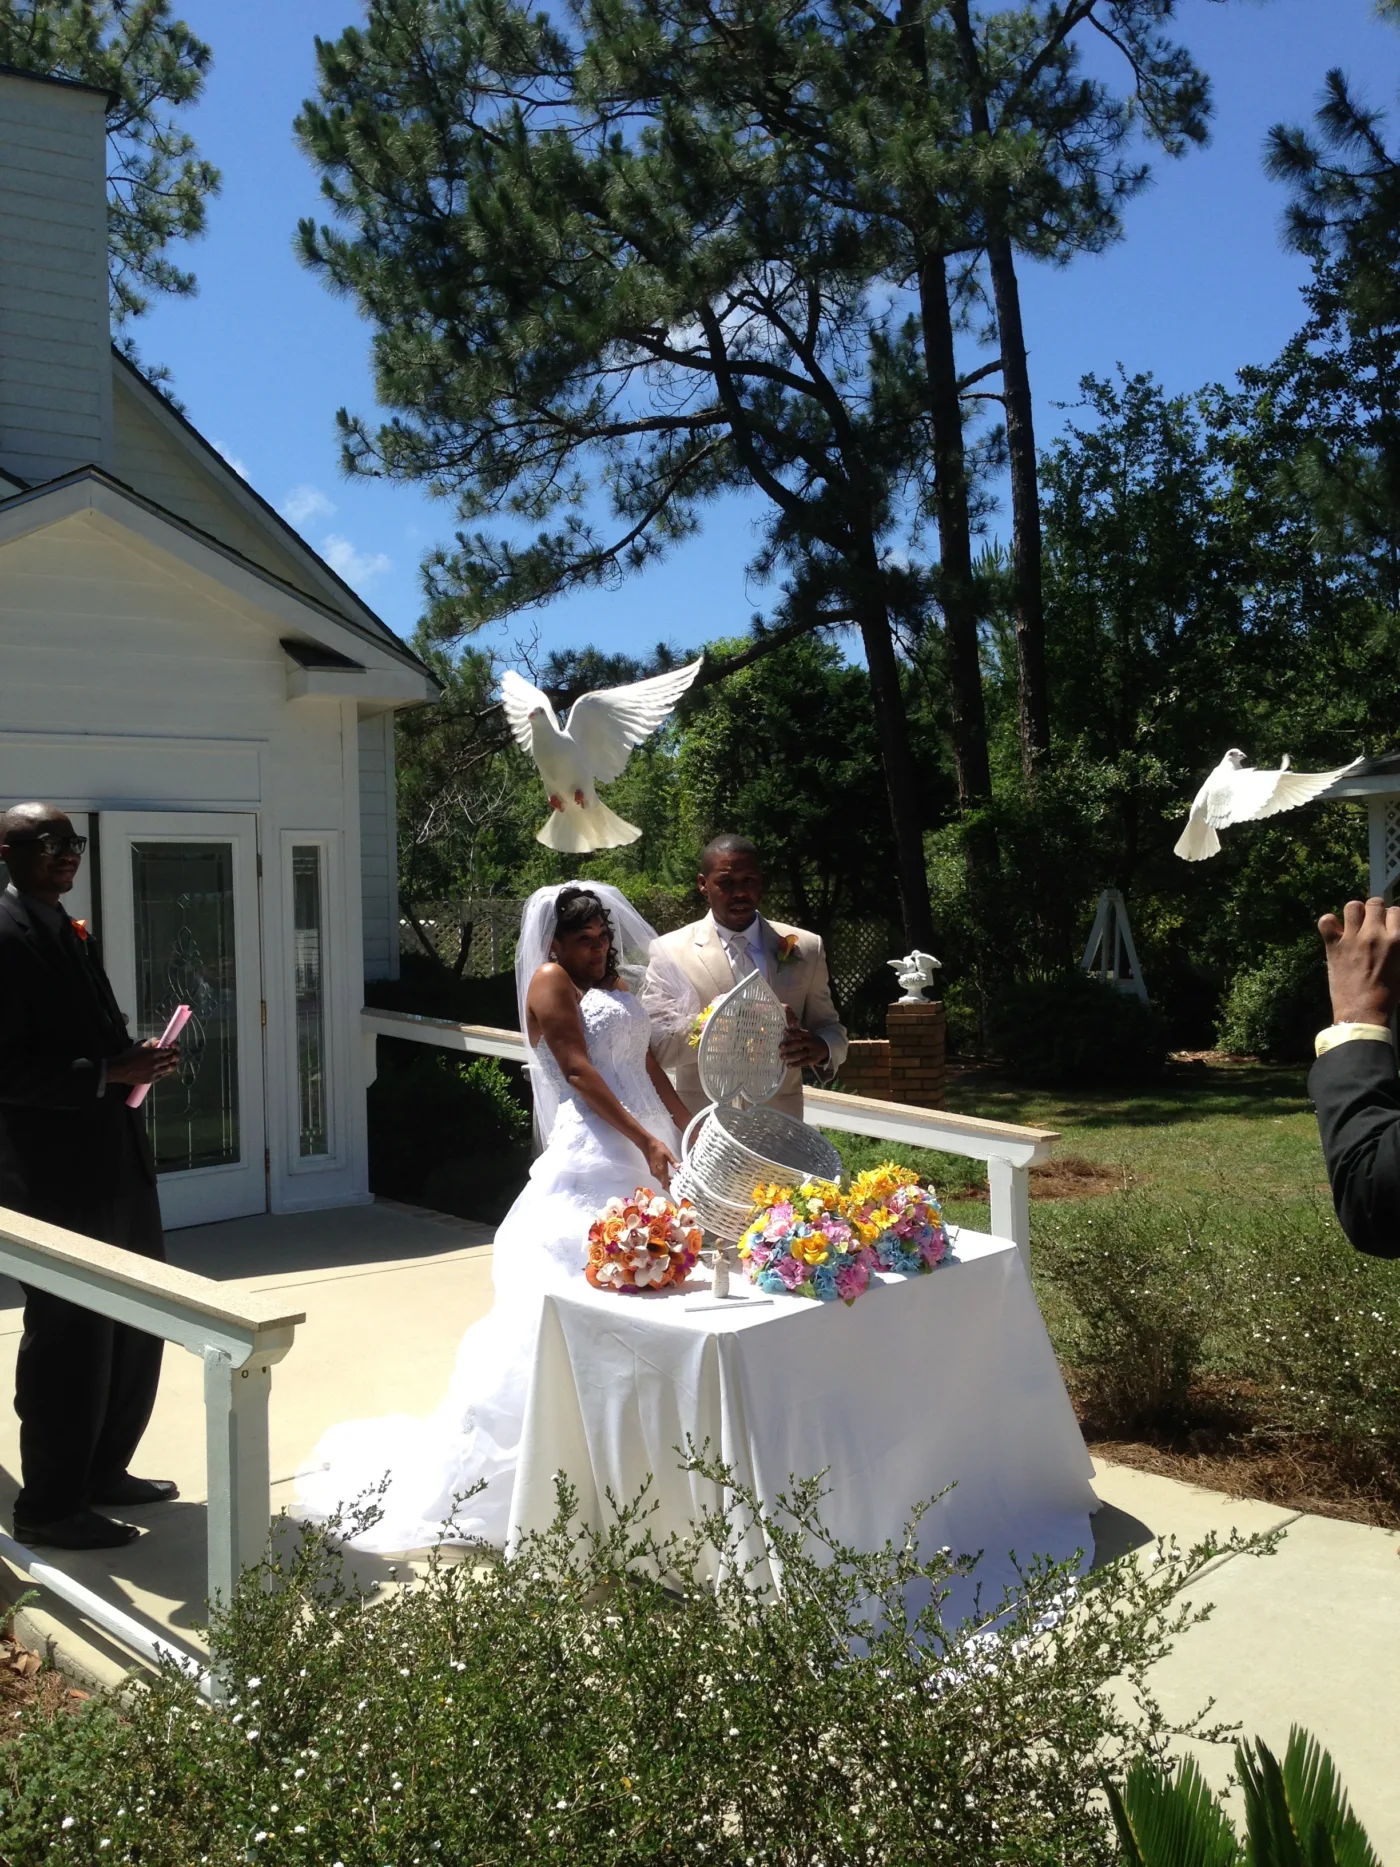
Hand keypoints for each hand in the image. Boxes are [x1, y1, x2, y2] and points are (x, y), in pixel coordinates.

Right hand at [106, 1041, 179, 1086]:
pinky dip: (165, 1072)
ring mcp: (155, 1072)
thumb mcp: (139, 1046)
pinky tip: (163, 1070)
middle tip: (174, 1055)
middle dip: (174, 1056)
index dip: (172, 1049)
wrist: (119, 1070)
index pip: (169, 1050)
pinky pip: (163, 1076)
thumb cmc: (128, 1056)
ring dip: (171, 1064)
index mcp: (153, 1053)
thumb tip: (160, 1042)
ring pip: (170, 1068)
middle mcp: (156, 1063)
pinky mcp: (152, 1079)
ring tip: (170, 1063)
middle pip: (172, 1059)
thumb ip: (151, 1043)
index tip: (172, 1048)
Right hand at [642, 1134, 678, 1188]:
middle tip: (680, 1188)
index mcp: (660, 1171)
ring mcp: (654, 1172)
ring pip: (661, 1181)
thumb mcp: (667, 1153)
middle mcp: (656, 1174)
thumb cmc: (657, 1148)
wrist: (646, 1144)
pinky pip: (660, 1177)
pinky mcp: (653, 1170)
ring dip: (668, 1183)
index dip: (670, 1190)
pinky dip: (665, 1179)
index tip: (676, 1193)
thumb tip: (679, 1168)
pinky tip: (671, 1178)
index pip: (665, 1184)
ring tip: (677, 1183)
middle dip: (670, 1187)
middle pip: (663, 1184)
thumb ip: (673, 1161)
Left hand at [779, 1010, 828, 1068]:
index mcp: (810, 1037)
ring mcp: (812, 1053)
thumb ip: (798, 1033)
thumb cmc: (814, 1041)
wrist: (828, 1048)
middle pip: (800, 1044)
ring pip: (801, 1054)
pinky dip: (795, 1064)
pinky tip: (788, 1065)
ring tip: (782, 1057)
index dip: (793, 1033)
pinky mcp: (813, 1060)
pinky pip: (803, 1062)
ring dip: (791, 1055)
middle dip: (790, 1045)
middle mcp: (811, 1044)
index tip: (784, 1032)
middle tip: (780, 1047)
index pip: (801, 1034)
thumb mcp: (809, 1035)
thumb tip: (786, 1031)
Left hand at [1318, 897, 1399, 1025]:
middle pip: (1374, 903)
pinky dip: (1328, 923)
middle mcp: (1375, 934)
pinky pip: (1326, 921)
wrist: (1363, 1012)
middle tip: (1371, 924)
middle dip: (1374, 911)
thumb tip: (1393, 937)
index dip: (1390, 918)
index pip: (1395, 911)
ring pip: (1352, 906)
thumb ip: (1397, 947)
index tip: (1386, 926)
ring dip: (1354, 913)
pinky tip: (1334, 932)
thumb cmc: (1388, 995)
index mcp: (1397, 940)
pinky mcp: (1334, 946)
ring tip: (1354, 925)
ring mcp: (1353, 938)